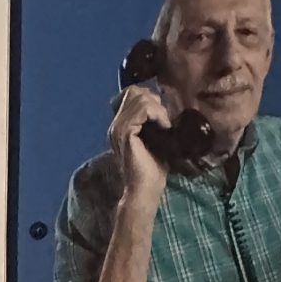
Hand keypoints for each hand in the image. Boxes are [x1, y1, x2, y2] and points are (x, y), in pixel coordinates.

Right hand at [110, 86, 169, 207]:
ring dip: (158, 109)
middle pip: (134, 92)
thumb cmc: (153, 168)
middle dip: (154, 101)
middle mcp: (115, 124)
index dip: (149, 98)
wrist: (145, 189)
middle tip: (164, 120)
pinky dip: (158, 115)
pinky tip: (165, 128)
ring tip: (165, 125)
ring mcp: (118, 128)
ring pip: (140, 98)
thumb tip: (164, 103)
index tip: (162, 115)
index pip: (130, 93)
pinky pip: (143, 110)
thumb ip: (153, 121)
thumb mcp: (155, 139)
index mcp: (119, 125)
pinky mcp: (125, 133)